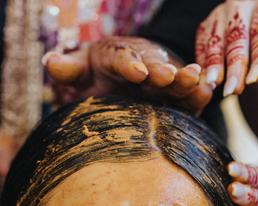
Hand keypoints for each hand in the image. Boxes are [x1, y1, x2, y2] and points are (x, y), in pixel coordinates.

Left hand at [46, 37, 214, 114]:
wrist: (115, 88)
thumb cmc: (93, 78)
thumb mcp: (78, 73)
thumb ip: (67, 70)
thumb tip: (50, 61)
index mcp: (115, 56)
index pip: (120, 58)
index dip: (128, 64)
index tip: (135, 72)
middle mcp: (142, 63)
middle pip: (152, 66)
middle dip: (160, 71)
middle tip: (168, 76)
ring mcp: (160, 80)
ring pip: (173, 79)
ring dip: (183, 80)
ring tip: (194, 80)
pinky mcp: (174, 98)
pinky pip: (186, 96)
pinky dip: (197, 94)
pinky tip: (206, 91)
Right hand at [195, 0, 257, 95]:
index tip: (255, 79)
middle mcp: (243, 1)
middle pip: (237, 35)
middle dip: (233, 64)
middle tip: (232, 89)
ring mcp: (224, 11)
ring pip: (216, 38)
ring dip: (213, 63)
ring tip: (213, 84)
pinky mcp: (210, 21)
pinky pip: (202, 41)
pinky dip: (202, 60)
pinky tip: (204, 79)